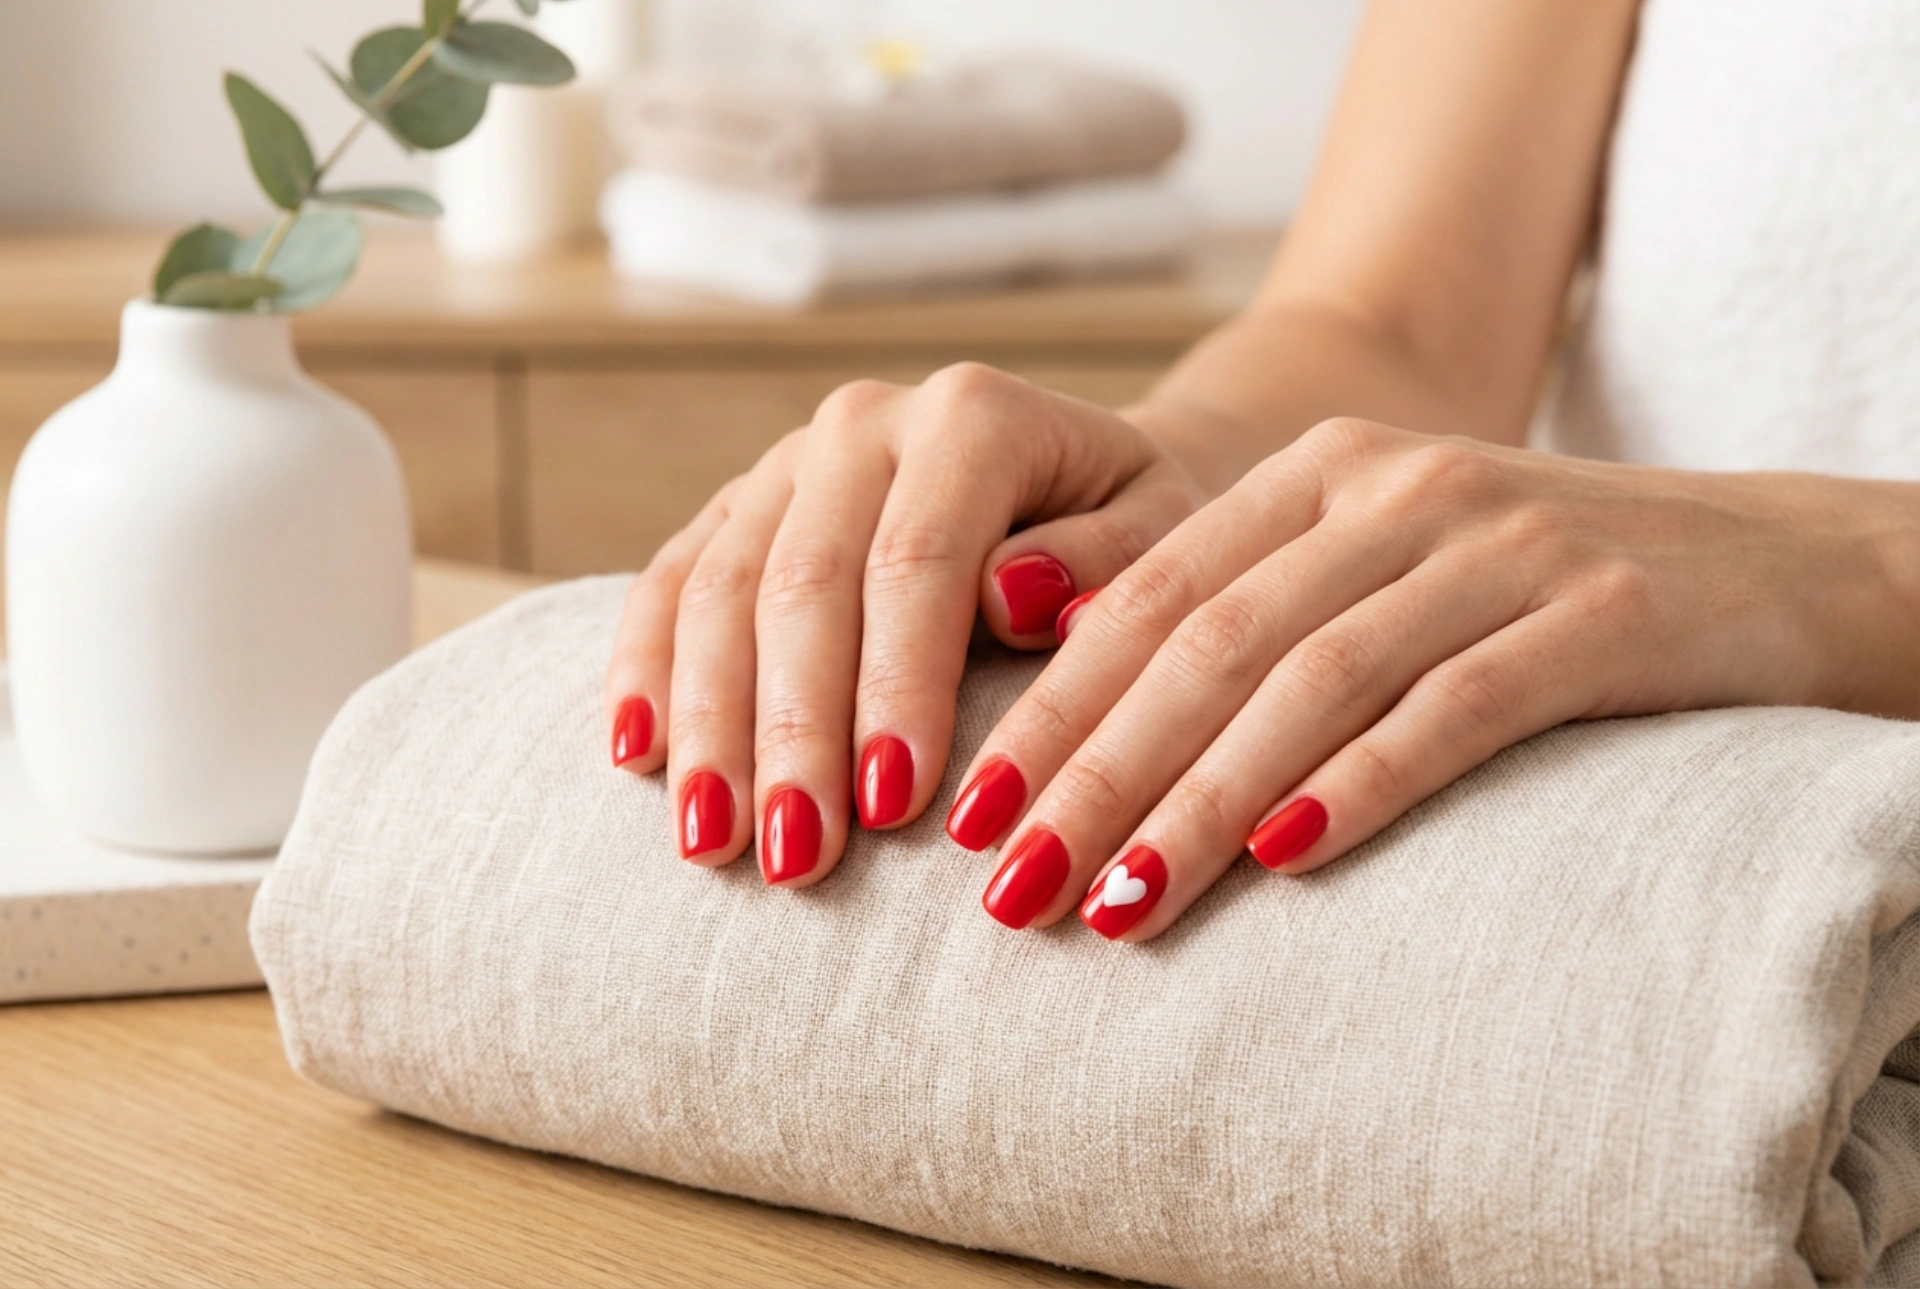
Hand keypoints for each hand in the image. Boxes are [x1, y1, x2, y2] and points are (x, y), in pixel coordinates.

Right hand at [603, 363, 1204, 885]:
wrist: (1084, 473)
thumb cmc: (1137, 530)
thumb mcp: (1169, 537)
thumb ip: (1108, 563)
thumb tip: (1010, 598)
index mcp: (972, 418)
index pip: (917, 561)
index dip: (897, 685)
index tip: (894, 804)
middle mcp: (864, 424)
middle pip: (803, 584)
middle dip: (793, 732)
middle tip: (795, 861)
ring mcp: (787, 464)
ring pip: (719, 590)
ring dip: (710, 724)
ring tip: (711, 845)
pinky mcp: (738, 506)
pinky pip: (670, 581)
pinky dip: (647, 667)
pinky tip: (639, 757)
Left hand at [953, 417, 1919, 938]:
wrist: (1771, 557)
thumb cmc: (1535, 589)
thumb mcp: (1379, 565)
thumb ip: (1247, 601)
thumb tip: (1071, 680)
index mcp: (1317, 476)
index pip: (1148, 599)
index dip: (1047, 708)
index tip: (969, 815)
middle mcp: (1393, 491)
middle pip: (1206, 644)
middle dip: (1093, 774)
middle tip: (1007, 888)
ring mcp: (1500, 545)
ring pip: (1310, 680)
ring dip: (1199, 802)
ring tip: (1117, 907)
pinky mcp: (1601, 613)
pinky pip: (1455, 706)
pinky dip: (1362, 782)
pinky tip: (1288, 858)